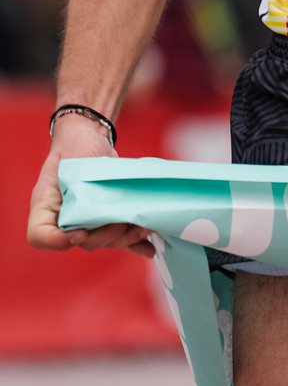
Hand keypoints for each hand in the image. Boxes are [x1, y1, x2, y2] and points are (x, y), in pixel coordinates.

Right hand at [26, 114, 154, 258]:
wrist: (86, 136)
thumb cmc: (74, 146)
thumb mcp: (71, 160)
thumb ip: (78, 185)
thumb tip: (98, 210)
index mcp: (45, 206)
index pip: (40, 237)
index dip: (58, 241)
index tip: (79, 233)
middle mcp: (63, 219)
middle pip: (81, 242)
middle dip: (106, 236)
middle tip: (123, 222)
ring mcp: (86, 221)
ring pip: (104, 241)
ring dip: (126, 238)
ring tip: (145, 227)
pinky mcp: (105, 218)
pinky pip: (118, 236)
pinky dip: (134, 243)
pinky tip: (149, 248)